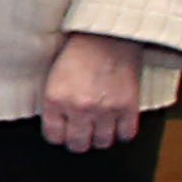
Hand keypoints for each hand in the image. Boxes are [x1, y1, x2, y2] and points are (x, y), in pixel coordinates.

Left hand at [41, 32, 147, 154]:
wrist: (108, 36)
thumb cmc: (78, 53)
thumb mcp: (53, 78)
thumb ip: (54, 104)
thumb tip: (58, 128)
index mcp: (55, 100)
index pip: (54, 136)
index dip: (59, 136)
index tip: (64, 133)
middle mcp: (79, 108)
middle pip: (78, 144)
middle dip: (79, 141)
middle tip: (82, 134)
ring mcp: (105, 109)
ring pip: (103, 143)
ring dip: (101, 138)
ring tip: (101, 128)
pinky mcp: (128, 107)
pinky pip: (126, 135)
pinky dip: (122, 132)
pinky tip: (118, 123)